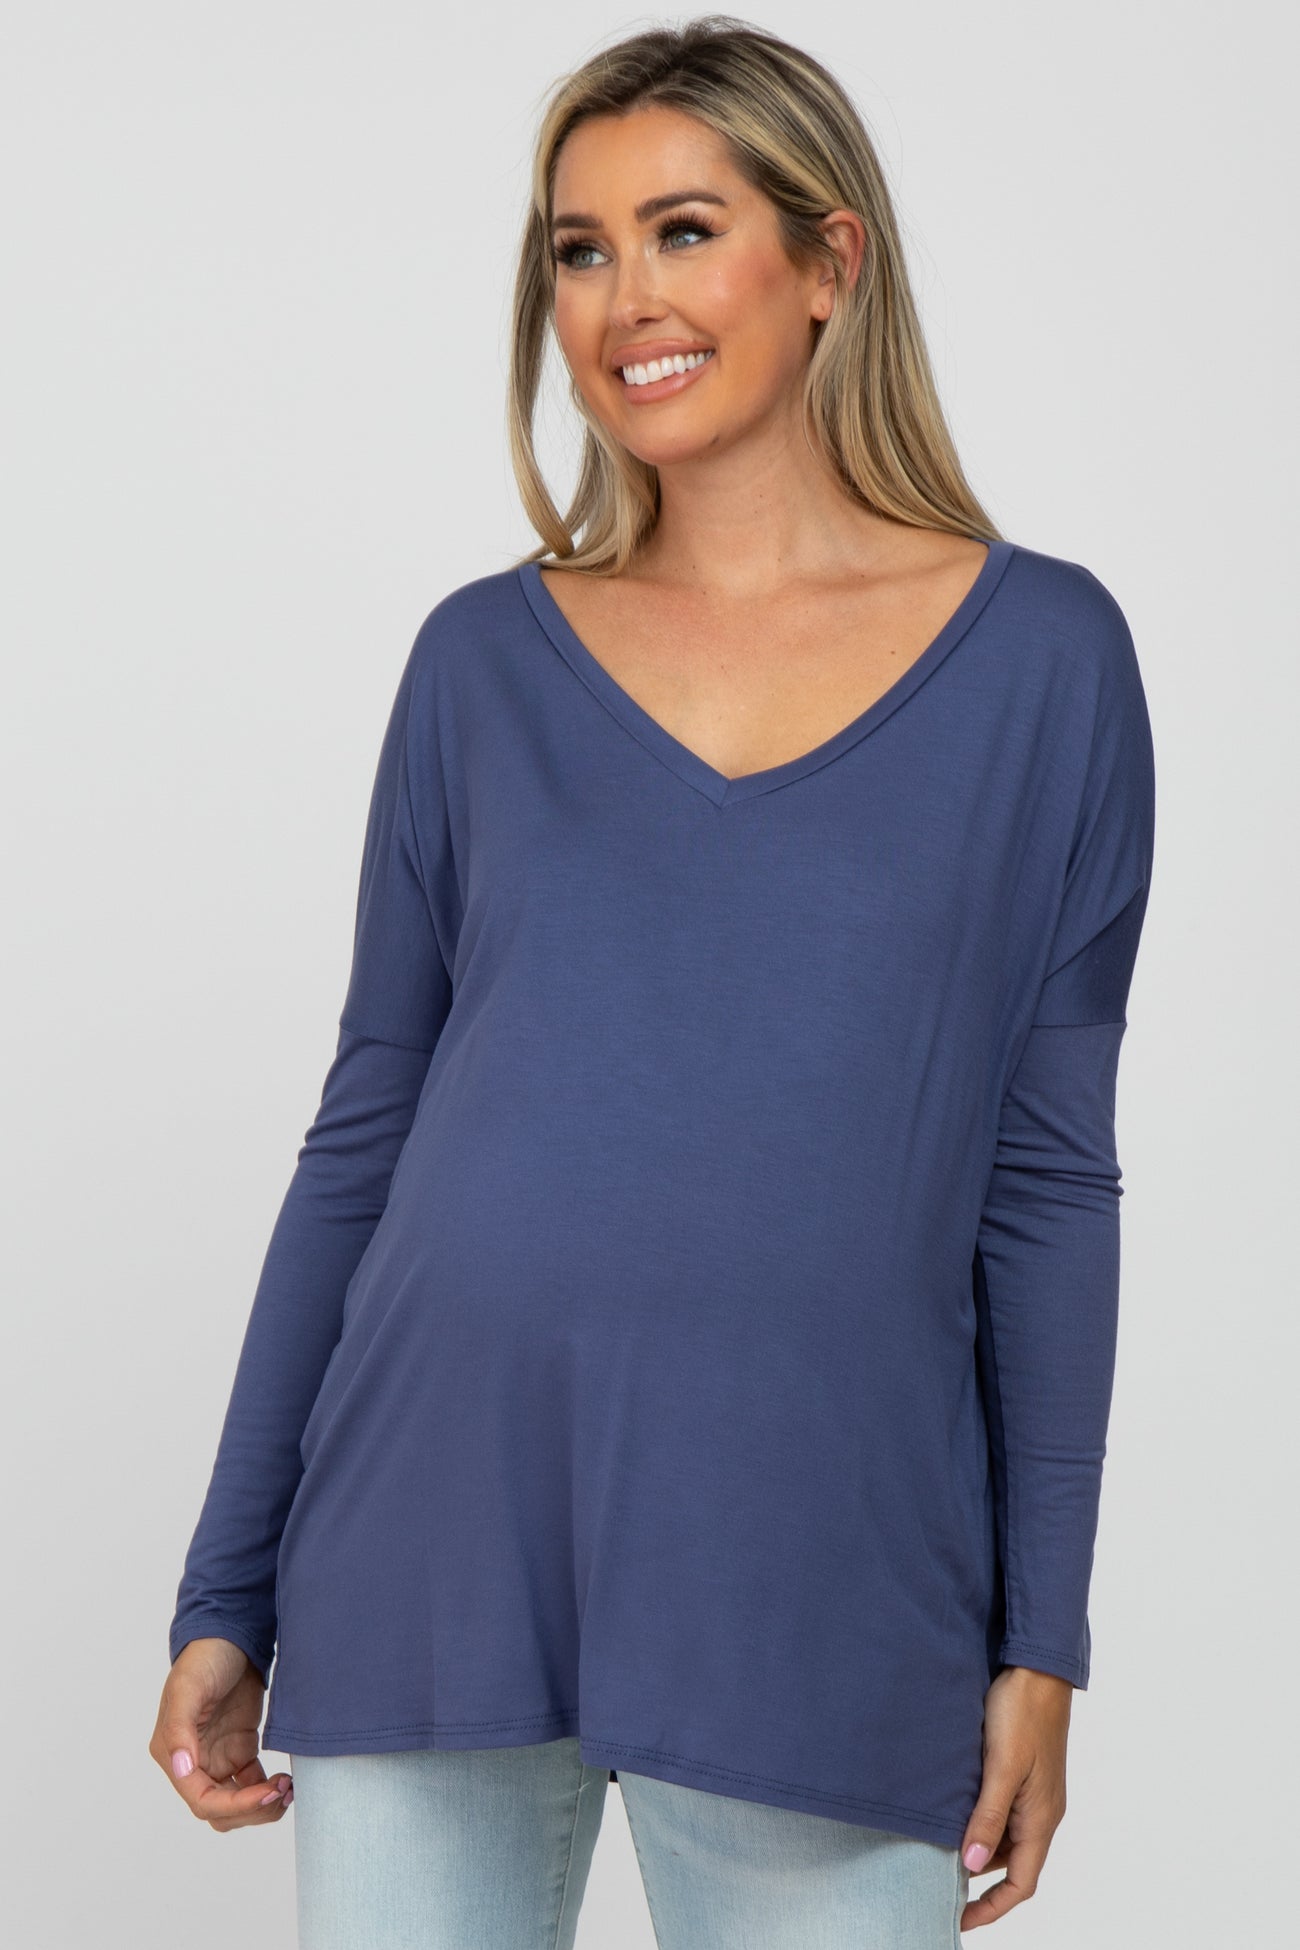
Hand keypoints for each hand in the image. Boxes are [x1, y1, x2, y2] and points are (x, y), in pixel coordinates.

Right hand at [149, 1637, 292, 1830]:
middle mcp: (194, 1763)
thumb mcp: (188, 1688)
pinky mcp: (240, 1750)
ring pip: (238, 1804)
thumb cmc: (204, 1657)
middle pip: (222, 1811)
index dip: (236, 1806)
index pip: (202, 1801)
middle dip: (252, 1810)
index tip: (266, 1793)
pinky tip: (288, 1781)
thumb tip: (183, 1768)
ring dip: (262, 1806)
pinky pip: (253, 1785)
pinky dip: (269, 1791)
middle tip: (283, 1789)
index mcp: (174, 1755)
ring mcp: (219, 1758)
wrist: (230, 1634)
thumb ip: (179, 1730)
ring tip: (289, 1787)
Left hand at [958, 1664, 1071, 1929]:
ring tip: (937, 1847)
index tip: (960, 1919)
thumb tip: (972, 1865)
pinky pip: (1001, 1809)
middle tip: (938, 1882)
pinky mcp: (1022, 1771)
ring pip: (1005, 1836)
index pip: (1022, 1883)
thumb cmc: (1022, 1714)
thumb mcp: (1001, 1768)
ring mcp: (1033, 1791)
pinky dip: (979, 1818)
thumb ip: (988, 1817)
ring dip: (977, 1845)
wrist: (1036, 1667)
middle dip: (979, 1879)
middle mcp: (1041, 1811)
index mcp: (1042, 1818)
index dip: (992, 1908)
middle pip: (1012, 1864)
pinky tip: (951, 1809)